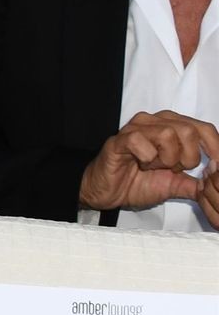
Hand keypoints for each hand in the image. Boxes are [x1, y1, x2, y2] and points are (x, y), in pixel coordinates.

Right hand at [80, 110, 218, 219]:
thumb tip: (215, 182)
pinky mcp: (119, 140)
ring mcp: (136, 128)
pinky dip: (147, 159)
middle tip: (173, 169)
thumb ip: (195, 183)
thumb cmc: (135, 183)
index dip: (214, 148)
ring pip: (168, 134)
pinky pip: (142, 142)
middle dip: (187, 158)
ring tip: (154, 166)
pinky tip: (140, 164)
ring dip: (166, 159)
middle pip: (189, 130)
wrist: (106, 193)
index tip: (216, 168)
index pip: (204, 128)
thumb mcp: (174, 185)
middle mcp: (155, 121)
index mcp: (171, 127)